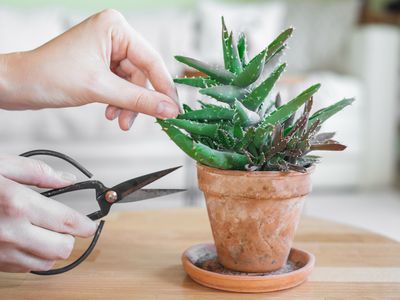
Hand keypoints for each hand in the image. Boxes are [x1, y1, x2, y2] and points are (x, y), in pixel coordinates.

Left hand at [0, 9, 178, 129]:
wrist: (20, 84)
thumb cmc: (50, 75)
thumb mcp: (100, 89)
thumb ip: (138, 100)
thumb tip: (168, 109)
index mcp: (115, 27)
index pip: (151, 60)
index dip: (164, 88)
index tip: (174, 109)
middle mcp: (113, 35)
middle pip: (142, 74)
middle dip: (138, 100)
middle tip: (138, 121)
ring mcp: (108, 49)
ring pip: (132, 83)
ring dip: (128, 104)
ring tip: (119, 119)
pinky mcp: (102, 63)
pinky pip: (121, 85)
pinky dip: (119, 101)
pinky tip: (111, 111)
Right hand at [0, 155, 96, 272]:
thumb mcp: (1, 165)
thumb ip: (38, 172)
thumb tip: (67, 180)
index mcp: (17, 204)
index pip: (67, 222)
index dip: (85, 225)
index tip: (91, 224)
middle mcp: (10, 232)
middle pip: (62, 248)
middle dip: (70, 237)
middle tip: (65, 224)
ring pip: (46, 262)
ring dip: (52, 248)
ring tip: (44, 231)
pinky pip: (24, 268)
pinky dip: (33, 256)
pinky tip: (25, 239)